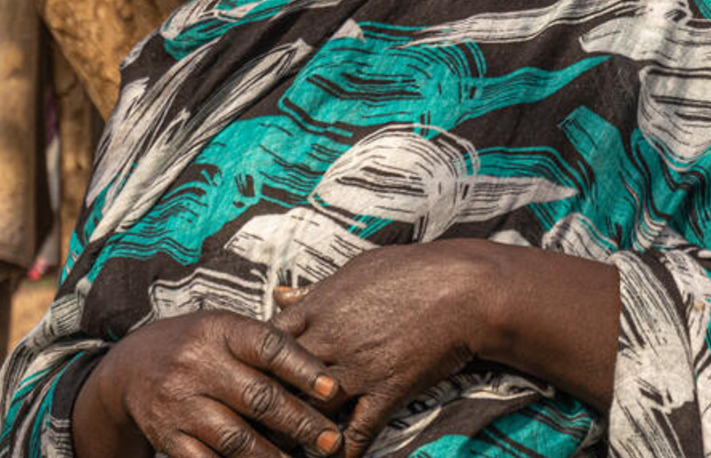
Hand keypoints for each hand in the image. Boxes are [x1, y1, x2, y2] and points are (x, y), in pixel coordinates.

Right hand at [78, 310, 346, 457]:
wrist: (129, 367)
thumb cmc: (197, 346)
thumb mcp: (225, 330)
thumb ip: (267, 345)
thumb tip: (323, 376)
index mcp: (220, 331)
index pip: (268, 347)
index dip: (303, 368)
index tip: (332, 389)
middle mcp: (198, 364)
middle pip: (257, 397)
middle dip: (300, 423)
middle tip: (331, 440)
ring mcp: (180, 403)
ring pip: (235, 437)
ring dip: (272, 456)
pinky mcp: (167, 436)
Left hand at [271, 241, 503, 457]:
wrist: (463, 287)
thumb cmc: (410, 270)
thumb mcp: (354, 270)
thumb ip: (314, 290)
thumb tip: (280, 295)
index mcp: (317, 308)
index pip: (265, 341)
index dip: (253, 363)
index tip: (247, 378)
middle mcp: (329, 339)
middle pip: (278, 380)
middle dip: (263, 403)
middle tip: (249, 424)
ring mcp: (357, 367)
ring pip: (310, 409)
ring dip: (296, 431)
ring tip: (281, 449)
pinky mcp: (387, 390)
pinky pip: (357, 431)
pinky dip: (342, 452)